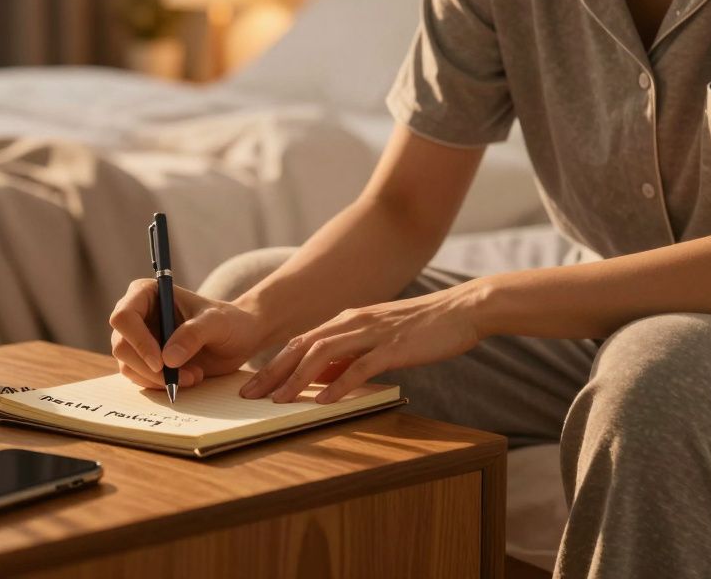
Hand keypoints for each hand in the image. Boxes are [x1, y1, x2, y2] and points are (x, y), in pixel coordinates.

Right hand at [109, 279, 265, 390]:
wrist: (238, 338)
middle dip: (150, 367)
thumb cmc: (228, 321)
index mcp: (147, 293)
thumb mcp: (217, 322)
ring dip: (159, 379)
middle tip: (183, 377)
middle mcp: (136, 315)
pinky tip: (188, 378)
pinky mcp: (145, 360)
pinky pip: (140, 378)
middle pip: (121, 345)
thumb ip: (193, 334)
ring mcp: (138, 339)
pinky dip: (161, 385)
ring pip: (128, 366)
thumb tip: (167, 359)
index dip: (137, 341)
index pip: (123, 317)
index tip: (160, 362)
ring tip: (194, 376)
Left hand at [240, 289, 482, 403]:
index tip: (252, 385)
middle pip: (302, 346)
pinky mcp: (394, 347)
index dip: (273, 363)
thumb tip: (321, 381)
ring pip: (324, 355)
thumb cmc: (422, 328)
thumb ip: (349, 357)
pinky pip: (360, 367)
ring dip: (297, 378)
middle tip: (249, 395)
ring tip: (278, 401)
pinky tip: (323, 401)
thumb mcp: (378, 340)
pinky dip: (339, 384)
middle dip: (273, 371)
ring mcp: (373, 333)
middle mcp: (353, 322)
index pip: (300, 342)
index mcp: (347, 320)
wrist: (461, 310)